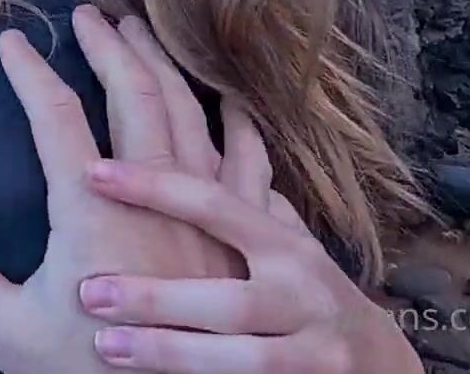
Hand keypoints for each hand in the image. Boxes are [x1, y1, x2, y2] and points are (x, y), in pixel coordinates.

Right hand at [0, 6, 258, 372]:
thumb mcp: (2, 333)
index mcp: (94, 210)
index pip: (57, 116)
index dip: (32, 73)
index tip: (13, 42)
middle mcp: (156, 199)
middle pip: (136, 95)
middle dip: (108, 46)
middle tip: (87, 15)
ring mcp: (205, 215)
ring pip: (189, 115)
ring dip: (162, 66)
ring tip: (140, 33)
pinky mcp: (237, 240)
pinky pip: (245, 161)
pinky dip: (233, 121)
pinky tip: (228, 100)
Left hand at [77, 154, 420, 372]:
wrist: (381, 365)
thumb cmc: (308, 291)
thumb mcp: (283, 240)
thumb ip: (240, 196)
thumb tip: (198, 121)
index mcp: (282, 244)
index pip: (214, 206)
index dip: (155, 187)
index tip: (93, 173)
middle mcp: (300, 291)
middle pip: (226, 298)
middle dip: (157, 298)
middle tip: (88, 291)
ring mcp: (311, 346)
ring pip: (239, 353)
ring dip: (171, 351)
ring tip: (107, 345)